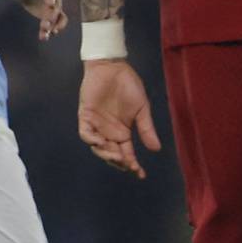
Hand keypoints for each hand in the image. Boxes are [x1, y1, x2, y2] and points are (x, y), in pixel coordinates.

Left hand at [0, 0, 68, 39]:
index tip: (51, 3)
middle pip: (55, 3)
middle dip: (52, 14)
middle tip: (46, 24)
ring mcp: (53, 4)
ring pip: (58, 14)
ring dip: (54, 24)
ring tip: (45, 35)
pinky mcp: (52, 13)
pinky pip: (59, 20)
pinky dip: (56, 27)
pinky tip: (45, 37)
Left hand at [78, 59, 161, 177]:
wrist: (113, 67)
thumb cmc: (129, 86)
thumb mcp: (141, 109)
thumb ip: (146, 128)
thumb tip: (156, 149)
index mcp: (123, 132)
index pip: (127, 154)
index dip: (133, 165)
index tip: (141, 175)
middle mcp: (109, 133)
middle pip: (112, 154)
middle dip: (120, 162)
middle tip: (128, 164)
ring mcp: (96, 125)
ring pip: (98, 147)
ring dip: (106, 154)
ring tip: (117, 156)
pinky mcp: (85, 116)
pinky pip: (86, 133)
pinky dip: (91, 139)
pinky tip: (100, 142)